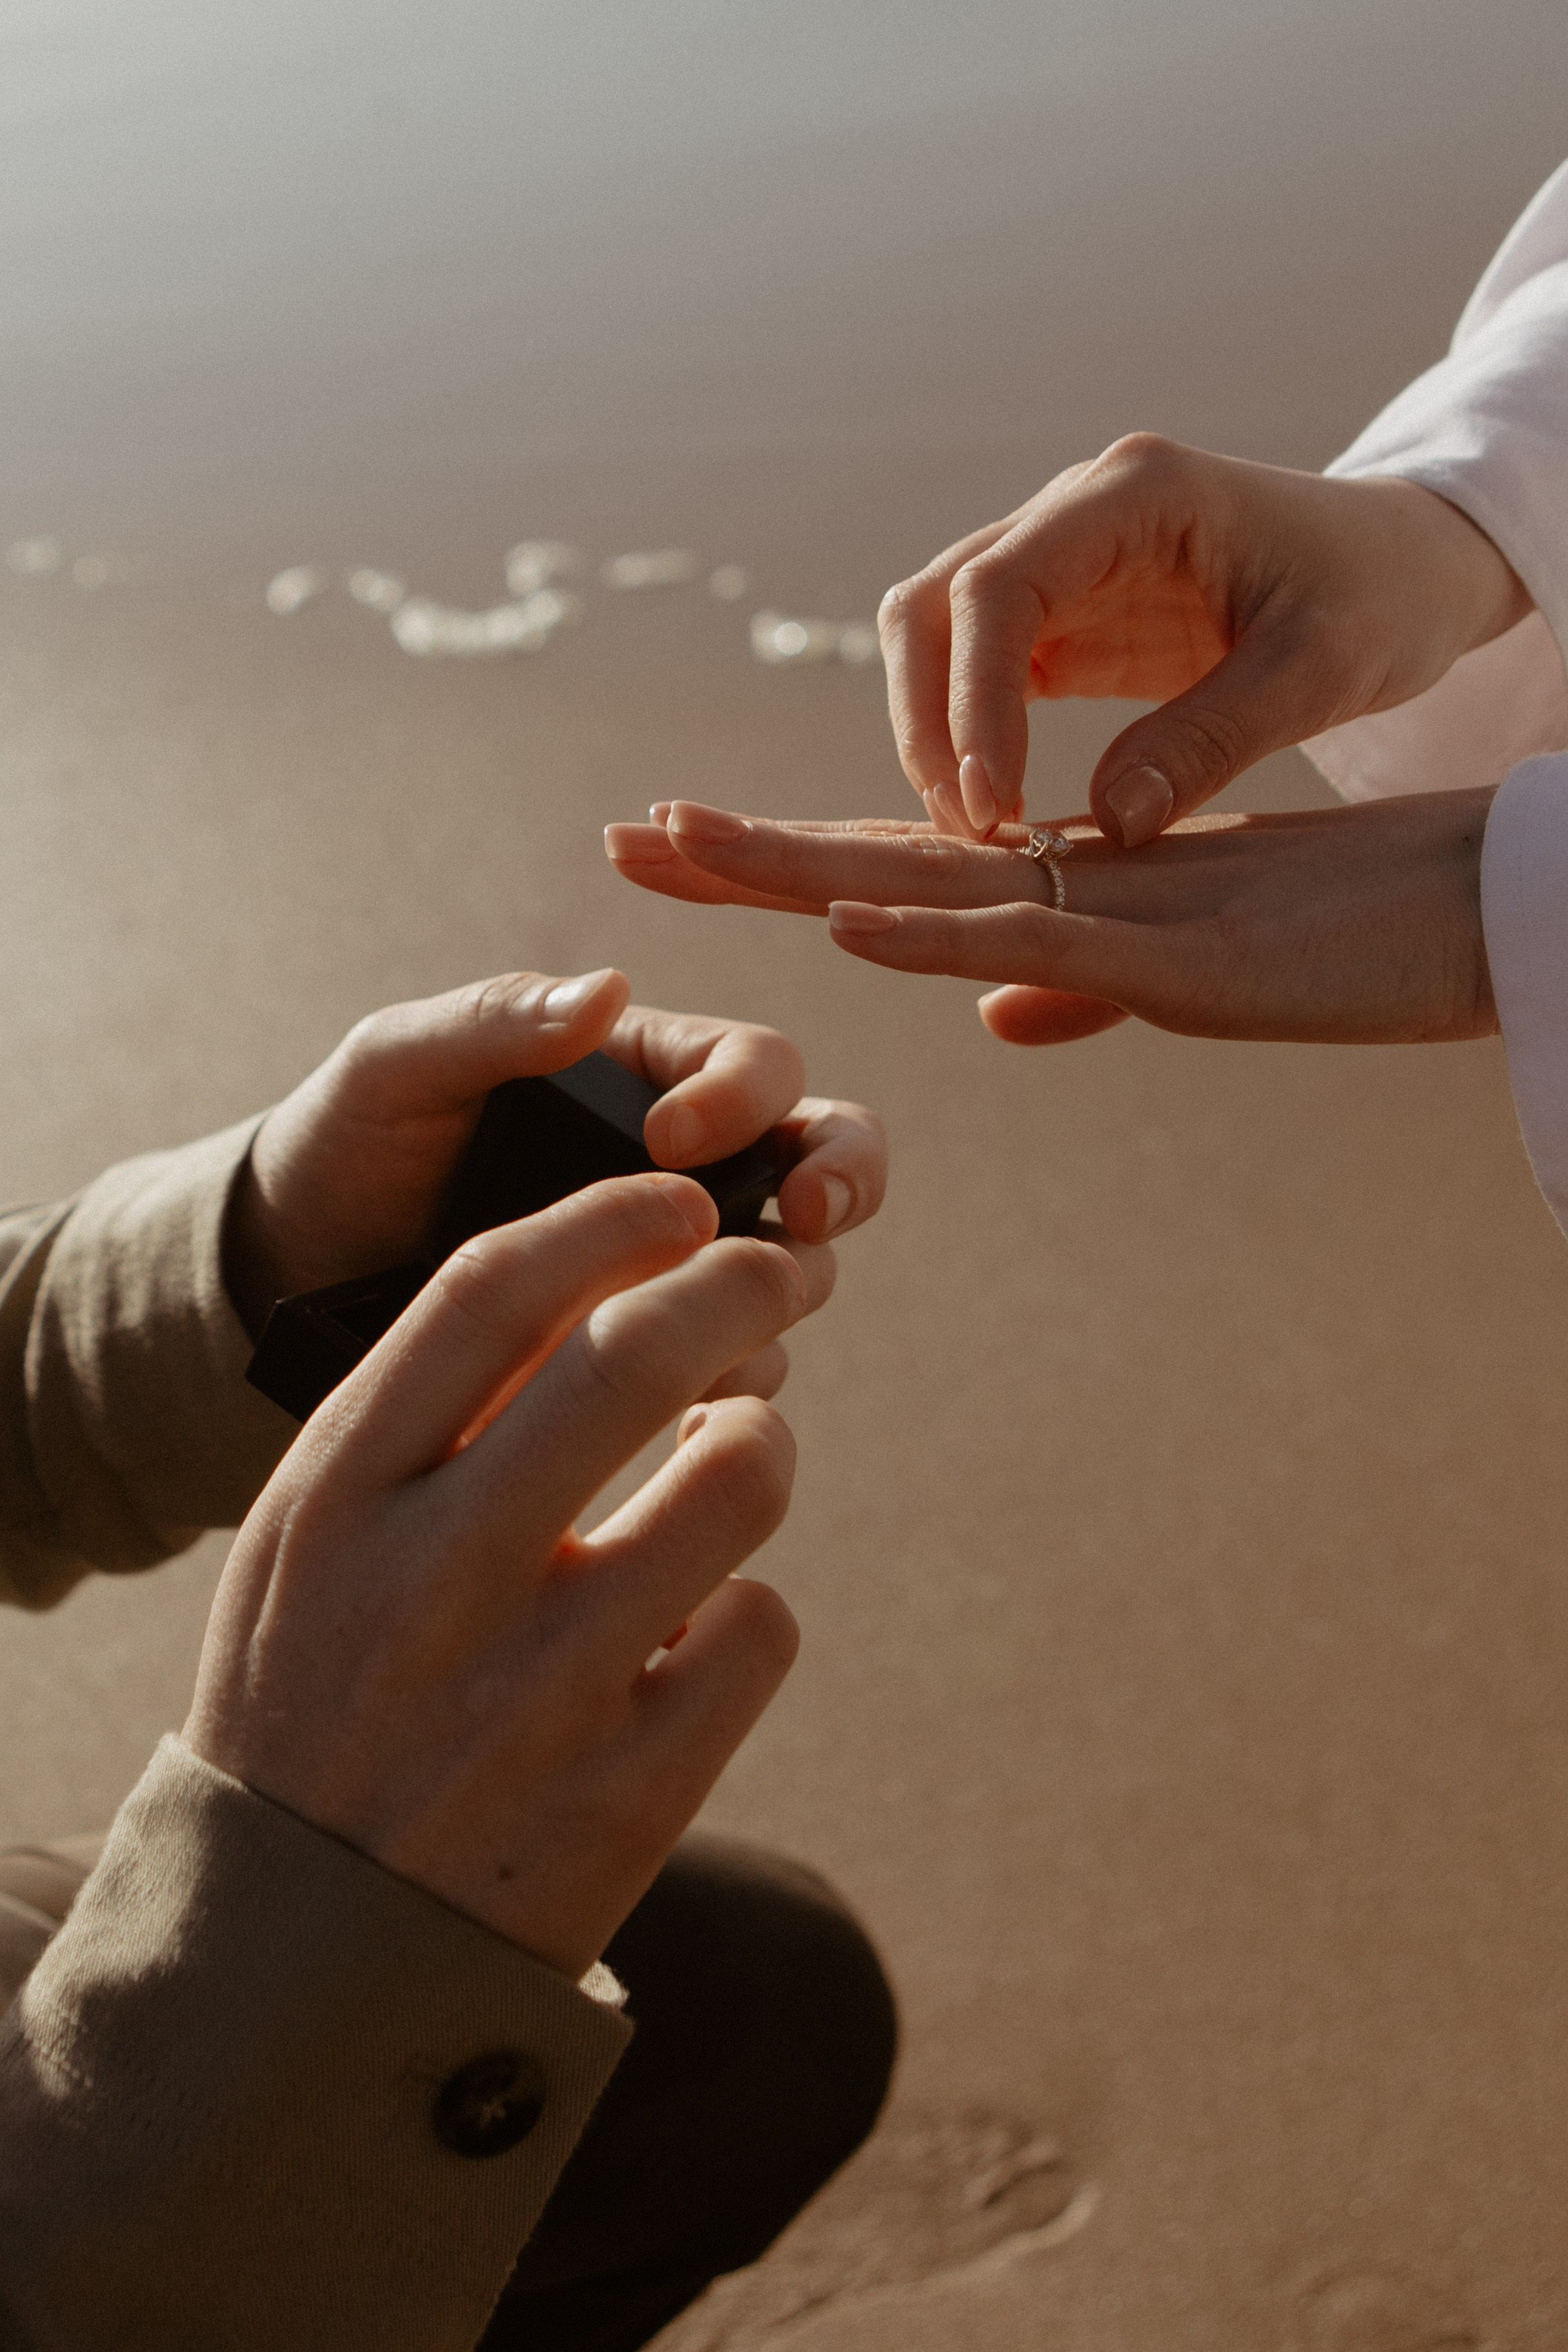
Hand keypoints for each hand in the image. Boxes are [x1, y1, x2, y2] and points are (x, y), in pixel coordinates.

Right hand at [186, 1172, 807, 1974]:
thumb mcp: (312, 1549)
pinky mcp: (630, 1795)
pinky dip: (748, 1610)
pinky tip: (698, 1633)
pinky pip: (760, 1627)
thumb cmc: (319, 1703)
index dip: (608, 1218)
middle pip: (635, 1354)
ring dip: (761, 1442)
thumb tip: (593, 1284)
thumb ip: (417, 1419)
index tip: (680, 1199)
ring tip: (737, 1458)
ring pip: (737, 1478)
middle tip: (783, 1272)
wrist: (299, 1960)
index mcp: (337, 1499)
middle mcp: (433, 1579)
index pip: (490, 1292)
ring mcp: (537, 1693)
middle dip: (740, 1284)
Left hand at [222, 967, 886, 1407]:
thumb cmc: (345, 1146)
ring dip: (782, 1288)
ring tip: (716, 1321)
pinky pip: (738, 1361)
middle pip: (822, 1153)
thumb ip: (492, 1021)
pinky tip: (674, 1399)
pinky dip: (730, 1375)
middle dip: (840, 1177)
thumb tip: (606, 990)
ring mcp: (678, 1262)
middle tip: (804, 1218)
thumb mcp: (392, 1067)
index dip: (744, 1094)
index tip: (673, 1140)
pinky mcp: (657, 1355)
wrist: (290, 1283)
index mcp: (640, 1071)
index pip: (755, 1064)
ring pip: (794, 1266)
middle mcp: (686, 1164)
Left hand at [605, 792, 1496, 1046]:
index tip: (691, 846)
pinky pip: (1046, 937)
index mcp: (1078, 892)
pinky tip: (848, 919)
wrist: (1488, 907)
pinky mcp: (1187, 959)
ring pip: (934, 881)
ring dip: (801, 865)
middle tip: (627, 831)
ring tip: (682, 839)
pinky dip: (940, 932)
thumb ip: (1094, 989)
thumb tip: (999, 1013)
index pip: (907, 870)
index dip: (795, 860)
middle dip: (750, 850)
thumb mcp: (1201, 978)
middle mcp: (1080, 884)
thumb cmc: (1356, 941)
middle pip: (885, 860)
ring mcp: (1128, 915)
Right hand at [876, 436, 1529, 845]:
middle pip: (935, 604)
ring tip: (978, 829)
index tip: (995, 806)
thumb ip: (1210, 741)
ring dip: (934, 732)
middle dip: (931, 722)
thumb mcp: (1318, 672)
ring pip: (936, 635)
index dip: (974, 701)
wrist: (1407, 569)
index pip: (1000, 587)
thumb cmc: (1378, 597)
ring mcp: (1064, 562)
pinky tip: (997, 811)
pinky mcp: (1067, 618)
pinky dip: (967, 739)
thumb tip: (1111, 825)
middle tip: (972, 832)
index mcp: (1138, 493)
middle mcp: (1078, 512)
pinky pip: (977, 672)